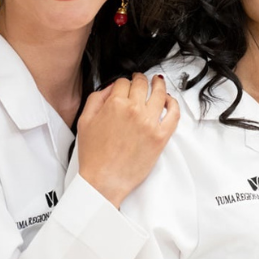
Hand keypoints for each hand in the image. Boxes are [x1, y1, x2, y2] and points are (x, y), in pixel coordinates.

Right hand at [76, 74, 179, 207]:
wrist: (104, 179)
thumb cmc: (94, 155)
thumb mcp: (85, 121)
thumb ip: (97, 99)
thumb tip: (110, 87)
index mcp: (115, 104)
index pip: (123, 82)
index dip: (123, 82)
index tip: (125, 85)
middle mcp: (134, 110)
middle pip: (142, 85)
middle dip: (141, 79)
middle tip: (141, 80)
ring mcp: (150, 122)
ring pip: (160, 94)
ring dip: (159, 85)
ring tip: (158, 83)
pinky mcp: (161, 136)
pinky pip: (174, 114)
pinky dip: (173, 104)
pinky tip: (169, 102)